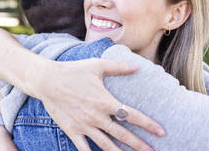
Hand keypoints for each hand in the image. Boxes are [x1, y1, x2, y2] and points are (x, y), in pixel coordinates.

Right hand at [34, 58, 163, 150]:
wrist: (47, 80)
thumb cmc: (73, 71)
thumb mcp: (97, 65)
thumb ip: (118, 67)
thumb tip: (138, 66)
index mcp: (105, 101)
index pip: (131, 115)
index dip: (148, 124)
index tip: (161, 132)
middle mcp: (97, 116)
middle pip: (122, 134)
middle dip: (139, 145)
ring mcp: (84, 126)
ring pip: (106, 145)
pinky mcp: (72, 131)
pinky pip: (84, 148)